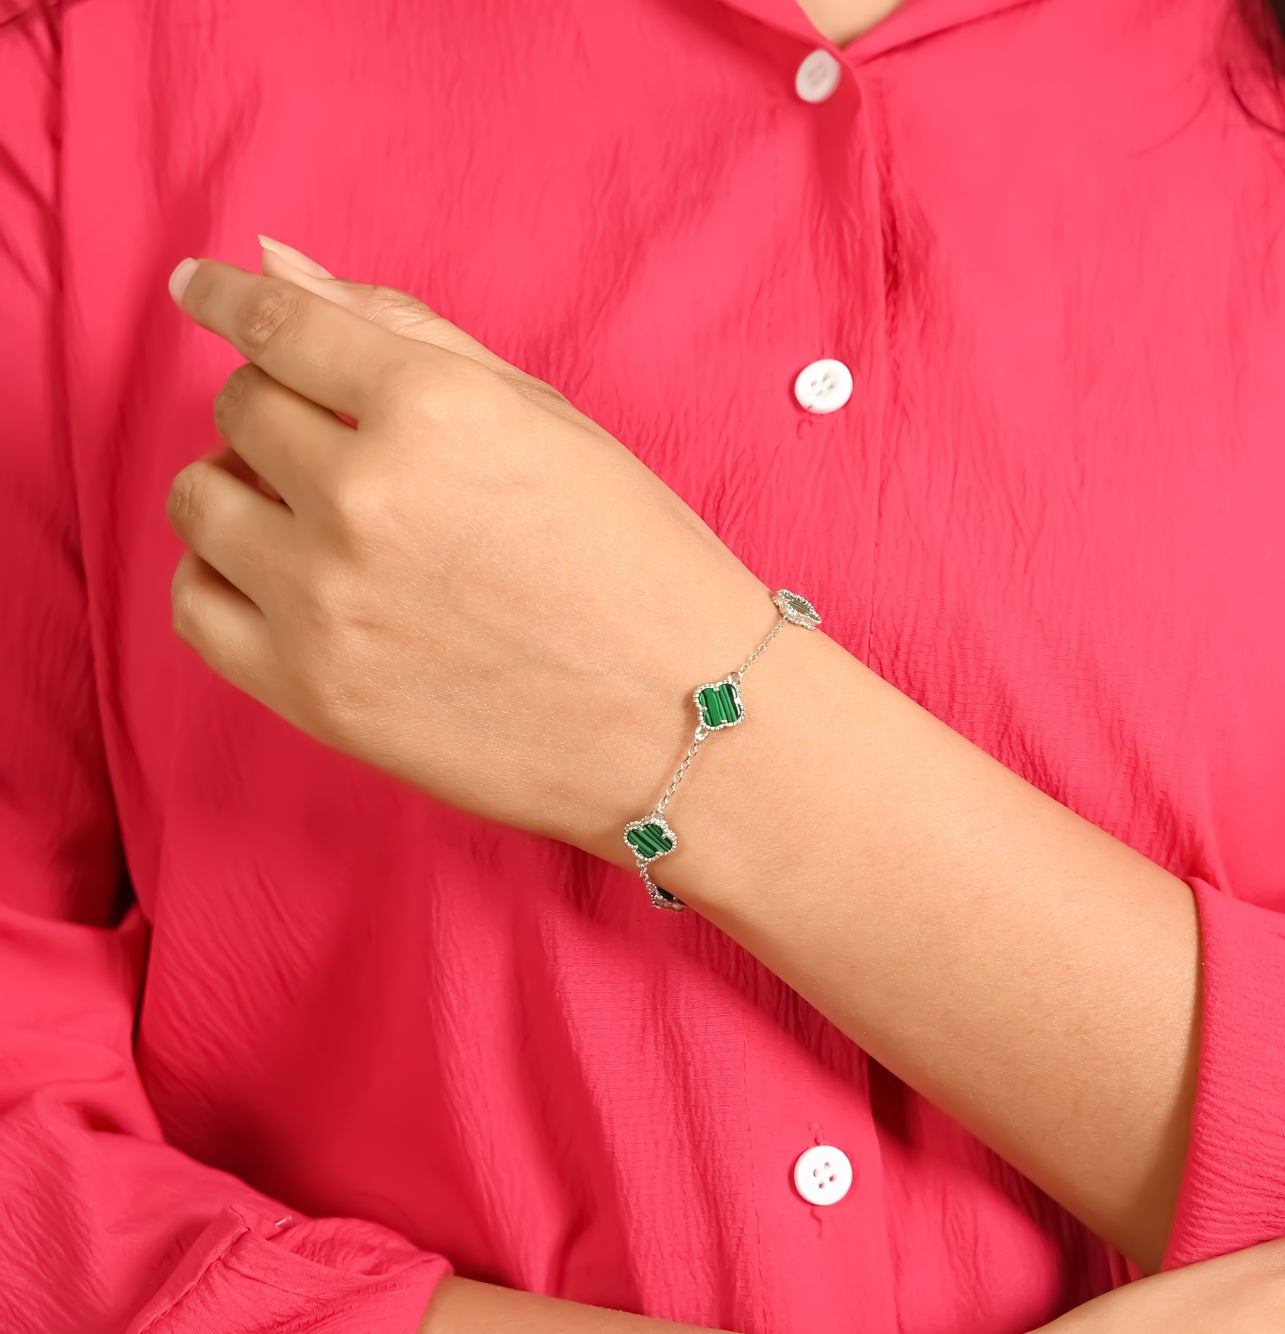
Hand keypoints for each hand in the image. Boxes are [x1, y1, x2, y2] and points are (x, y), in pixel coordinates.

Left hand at [163, 238, 767, 850]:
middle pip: (240, 410)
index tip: (201, 287)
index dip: (228, 296)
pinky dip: (225, 576)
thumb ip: (406, 332)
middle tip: (348, 452)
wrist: (688, 718)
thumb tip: (275, 263)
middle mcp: (365, 497)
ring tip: (323, 523)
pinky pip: (196, 603)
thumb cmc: (638, 563)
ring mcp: (329, 601)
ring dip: (246, 491)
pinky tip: (287, 582)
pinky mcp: (313, 693)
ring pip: (203, 500)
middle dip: (282, 412)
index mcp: (436, 410)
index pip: (278, 322)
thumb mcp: (546, 419)